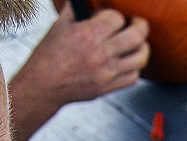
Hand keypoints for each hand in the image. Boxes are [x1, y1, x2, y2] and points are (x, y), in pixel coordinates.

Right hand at [8, 3, 149, 140]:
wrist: (44, 85)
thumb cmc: (49, 56)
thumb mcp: (59, 26)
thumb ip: (74, 10)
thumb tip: (82, 0)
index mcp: (87, 35)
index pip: (117, 18)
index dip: (116, 16)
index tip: (113, 18)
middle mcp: (100, 54)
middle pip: (136, 36)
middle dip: (140, 26)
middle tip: (138, 23)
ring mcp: (107, 72)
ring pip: (140, 58)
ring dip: (143, 48)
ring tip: (139, 44)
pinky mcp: (109, 87)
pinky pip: (133, 77)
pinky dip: (135, 68)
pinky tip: (130, 62)